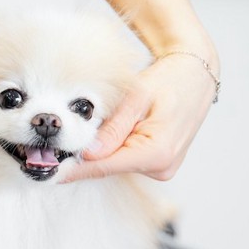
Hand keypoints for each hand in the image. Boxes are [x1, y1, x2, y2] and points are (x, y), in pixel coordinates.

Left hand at [64, 51, 217, 181]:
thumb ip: (112, 128)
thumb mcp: (136, 98)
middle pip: (108, 167)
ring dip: (102, 149)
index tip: (53, 171)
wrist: (195, 77)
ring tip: (102, 124)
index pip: (105, 166)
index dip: (76, 168)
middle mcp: (162, 167)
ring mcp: (162, 169)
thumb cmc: (169, 80)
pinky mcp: (159, 166)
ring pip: (115, 164)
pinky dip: (114, 148)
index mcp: (157, 152)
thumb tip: (87, 153)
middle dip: (86, 155)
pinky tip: (115, 130)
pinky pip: (125, 160)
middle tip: (63, 141)